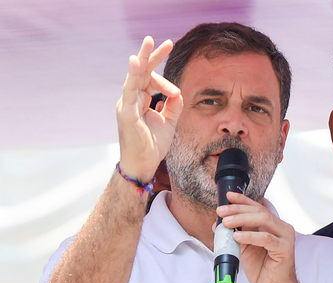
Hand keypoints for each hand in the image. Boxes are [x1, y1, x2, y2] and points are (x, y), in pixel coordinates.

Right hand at [116, 36, 182, 182]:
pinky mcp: (126, 113)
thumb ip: (173, 106)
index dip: (164, 81)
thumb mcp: (169, 122)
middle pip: (142, 72)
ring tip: (149, 42)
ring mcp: (127, 105)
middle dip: (152, 55)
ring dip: (143, 59)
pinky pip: (129, 91)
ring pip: (135, 77)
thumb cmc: (152, 145)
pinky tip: (136, 62)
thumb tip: (179, 92)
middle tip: (164, 41)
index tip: (176, 92)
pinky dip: (133, 76)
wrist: (143, 164)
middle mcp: (131, 99)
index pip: (150, 80)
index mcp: (140, 100)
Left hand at [217, 192, 297, 282]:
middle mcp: (281, 228)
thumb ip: (236, 234)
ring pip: (263, 220)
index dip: (243, 201)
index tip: (228, 196)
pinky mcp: (284, 249)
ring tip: (226, 223)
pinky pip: (265, 238)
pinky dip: (250, 236)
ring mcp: (285, 238)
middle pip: (259, 211)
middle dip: (237, 210)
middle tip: (221, 211)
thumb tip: (218, 224)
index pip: (257, 208)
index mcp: (274, 226)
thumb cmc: (263, 269)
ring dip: (242, 219)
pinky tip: (237, 237)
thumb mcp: (245, 248)